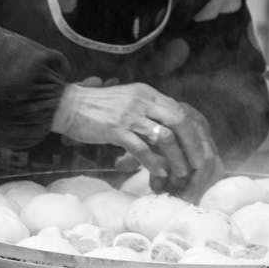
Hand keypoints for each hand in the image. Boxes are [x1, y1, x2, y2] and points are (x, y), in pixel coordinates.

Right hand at [52, 81, 220, 196]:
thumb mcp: (127, 102)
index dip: (195, 133)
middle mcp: (142, 101)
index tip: (201, 151)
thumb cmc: (96, 107)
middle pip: (180, 121)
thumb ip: (147, 113)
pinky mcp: (115, 129)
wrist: (66, 104)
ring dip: (176, 158)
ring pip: (164, 136)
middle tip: (199, 166)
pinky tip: (158, 173)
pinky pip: (141, 147)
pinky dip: (153, 162)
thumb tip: (166, 134)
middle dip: (193, 146)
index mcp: (147, 93)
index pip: (181, 111)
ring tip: (180, 174)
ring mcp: (129, 114)